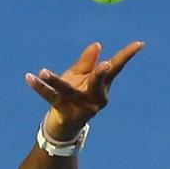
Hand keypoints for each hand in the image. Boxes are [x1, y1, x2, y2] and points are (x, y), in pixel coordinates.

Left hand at [27, 41, 144, 139]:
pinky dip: (39, 87)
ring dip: (54, 80)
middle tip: (104, 65)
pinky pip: (50, 97)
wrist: (64, 125)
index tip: (140, 43)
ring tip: (43, 72)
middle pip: (98, 82)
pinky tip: (29, 77)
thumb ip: (87, 62)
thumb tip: (97, 45)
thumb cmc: (75, 94)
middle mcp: (95, 98)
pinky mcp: (64, 112)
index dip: (128, 55)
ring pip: (67, 89)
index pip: (117, 68)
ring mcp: (80, 107)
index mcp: (103, 86)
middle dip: (101, 74)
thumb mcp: (81, 76)